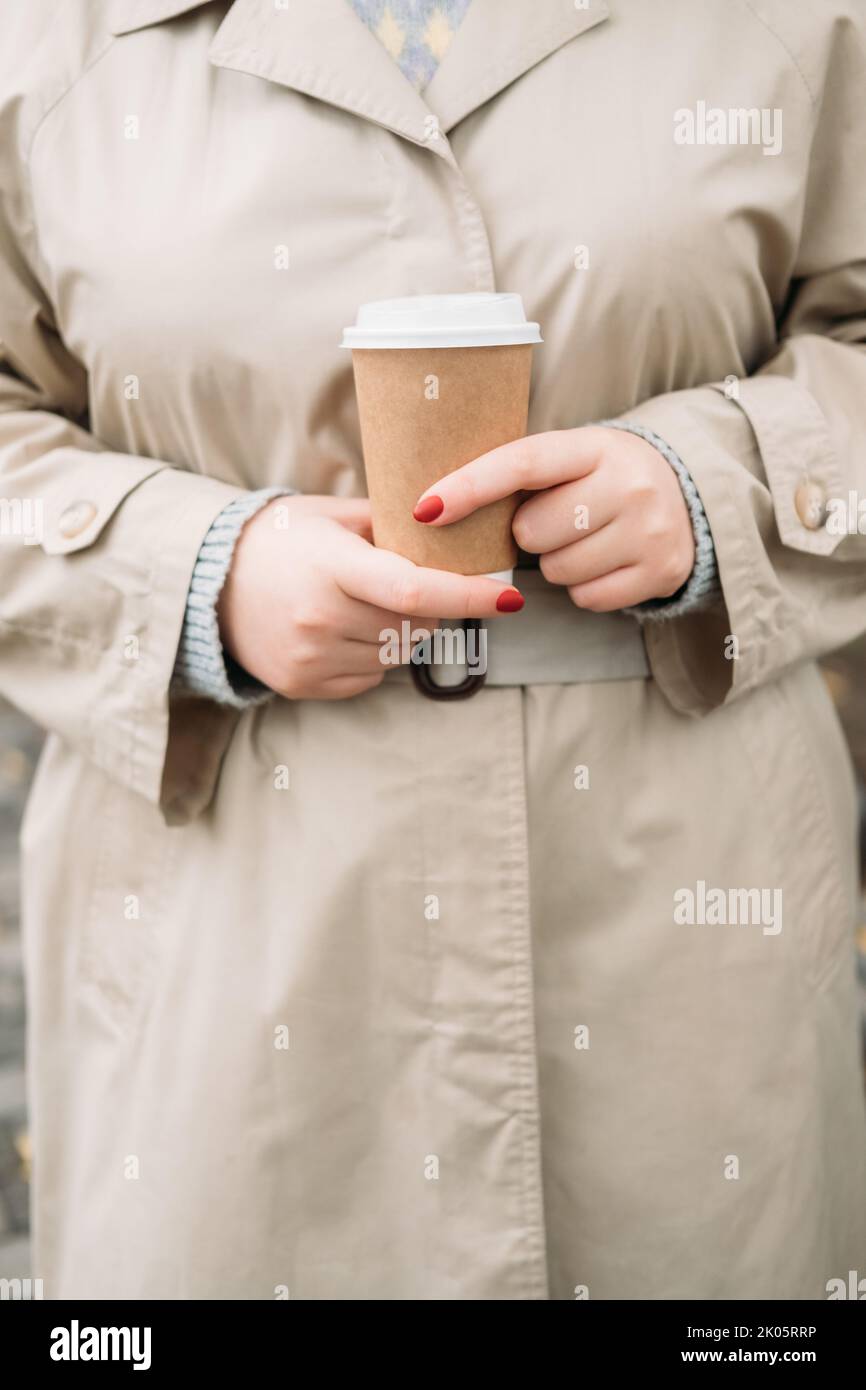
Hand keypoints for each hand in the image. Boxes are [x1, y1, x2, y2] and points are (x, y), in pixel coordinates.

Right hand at [217, 494, 522, 699]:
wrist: (210, 584)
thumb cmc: (280, 540)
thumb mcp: (331, 516)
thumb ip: (391, 524)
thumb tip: (458, 529)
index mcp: (331, 566)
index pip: (414, 588)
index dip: (468, 595)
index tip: (510, 596)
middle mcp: (320, 617)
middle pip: (415, 623)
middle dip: (430, 605)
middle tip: (408, 581)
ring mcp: (311, 657)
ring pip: (397, 652)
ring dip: (400, 630)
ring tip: (362, 602)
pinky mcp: (304, 685)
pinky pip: (370, 675)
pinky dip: (373, 654)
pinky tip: (341, 628)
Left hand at [412, 427, 695, 610]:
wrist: (690, 494)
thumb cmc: (604, 477)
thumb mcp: (573, 457)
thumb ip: (520, 472)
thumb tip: (435, 506)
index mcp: (596, 447)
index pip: (522, 463)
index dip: (469, 487)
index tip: (426, 508)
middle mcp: (629, 485)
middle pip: (533, 532)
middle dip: (530, 534)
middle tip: (557, 519)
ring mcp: (649, 531)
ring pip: (558, 571)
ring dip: (557, 563)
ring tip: (584, 539)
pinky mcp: (661, 572)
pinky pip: (587, 597)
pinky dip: (584, 587)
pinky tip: (604, 562)